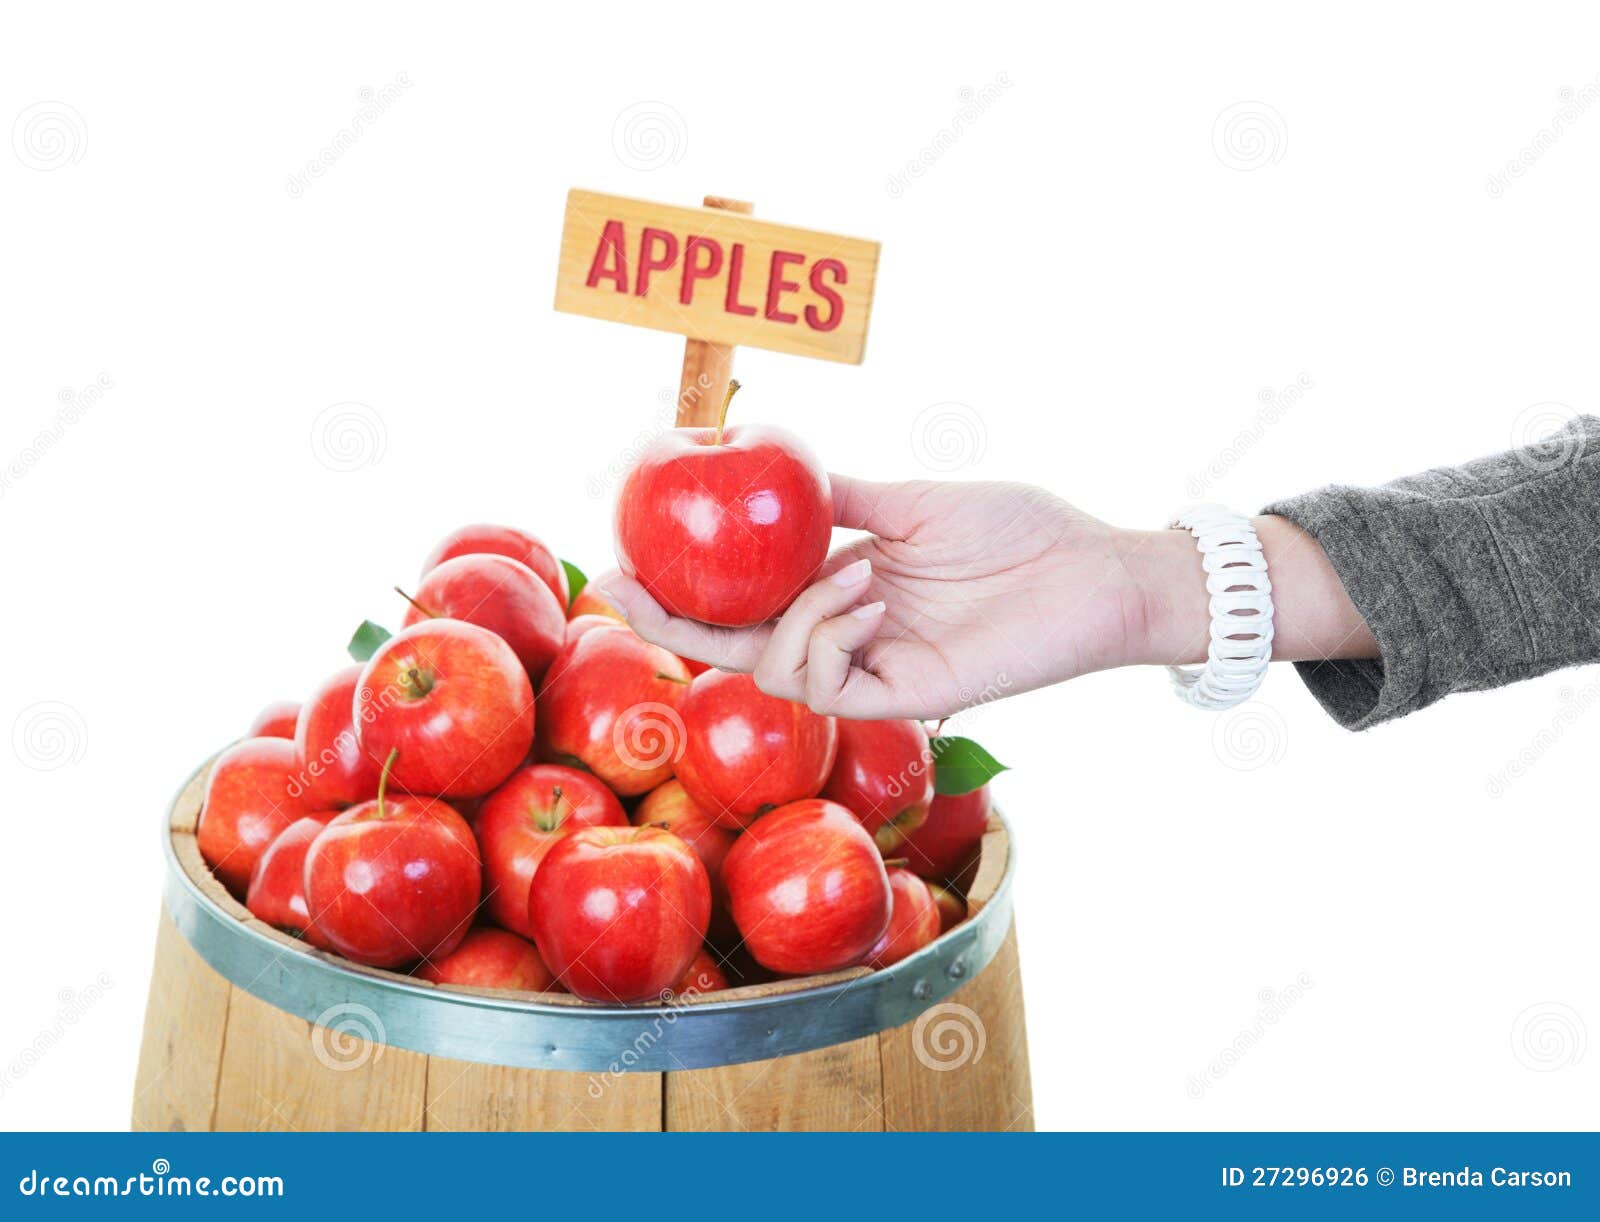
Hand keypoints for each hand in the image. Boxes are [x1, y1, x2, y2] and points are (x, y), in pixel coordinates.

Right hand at [596, 475, 1181, 718]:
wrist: (1093, 568)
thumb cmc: (1016, 529)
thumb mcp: (912, 501)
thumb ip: (843, 498)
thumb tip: (773, 469)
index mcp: (841, 592)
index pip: (743, 604)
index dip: (681, 590)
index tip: (625, 553)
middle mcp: (847, 637)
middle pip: (735, 649)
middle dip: (673, 621)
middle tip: (627, 582)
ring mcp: (875, 670)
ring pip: (778, 672)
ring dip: (799, 614)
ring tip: (857, 570)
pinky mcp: (908, 697)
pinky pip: (829, 686)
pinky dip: (832, 636)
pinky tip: (870, 597)